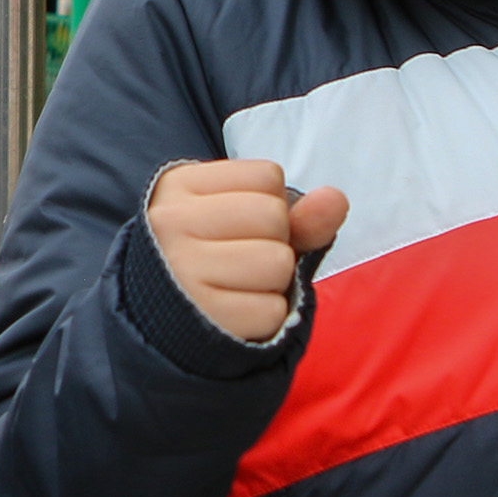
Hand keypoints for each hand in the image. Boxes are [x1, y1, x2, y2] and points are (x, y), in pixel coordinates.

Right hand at [148, 160, 348, 343]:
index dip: (268, 203)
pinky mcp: (202, 316)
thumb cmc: (213, 257)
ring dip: (274, 280)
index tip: (236, 225)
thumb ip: (299, 213)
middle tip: (240, 258)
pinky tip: (237, 309)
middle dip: (273, 241)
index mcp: (180, 186)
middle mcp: (172, 222)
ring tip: (240, 283)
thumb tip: (336, 199)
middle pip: (272, 216)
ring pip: (277, 263)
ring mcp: (182, 270)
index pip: (268, 177)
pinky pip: (272, 310)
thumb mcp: (245, 221)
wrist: (161, 319)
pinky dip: (266, 314)